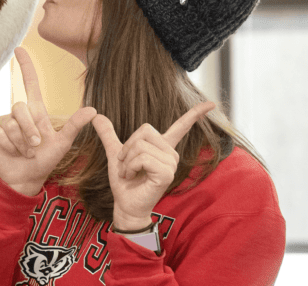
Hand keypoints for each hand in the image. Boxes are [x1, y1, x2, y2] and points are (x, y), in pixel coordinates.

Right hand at [0, 48, 96, 195]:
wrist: (25, 178)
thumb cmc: (45, 161)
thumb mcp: (63, 144)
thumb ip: (74, 126)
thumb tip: (93, 109)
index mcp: (36, 112)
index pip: (30, 84)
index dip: (25, 66)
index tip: (20, 48)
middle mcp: (19, 114)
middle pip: (20, 108)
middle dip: (29, 130)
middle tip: (36, 146)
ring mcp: (5, 123)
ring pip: (10, 122)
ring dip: (20, 142)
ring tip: (26, 152)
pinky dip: (9, 145)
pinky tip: (12, 152)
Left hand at [92, 101, 215, 229]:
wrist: (125, 203)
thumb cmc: (124, 181)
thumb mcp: (115, 153)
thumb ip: (108, 134)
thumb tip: (96, 115)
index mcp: (162, 147)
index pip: (181, 127)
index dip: (195, 114)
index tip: (211, 104)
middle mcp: (171, 153)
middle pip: (146, 130)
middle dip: (128, 146)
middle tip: (126, 164)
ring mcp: (171, 163)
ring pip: (142, 145)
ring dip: (127, 160)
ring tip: (130, 173)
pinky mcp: (167, 173)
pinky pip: (143, 158)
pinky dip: (131, 166)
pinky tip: (133, 177)